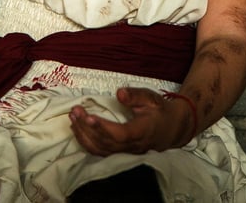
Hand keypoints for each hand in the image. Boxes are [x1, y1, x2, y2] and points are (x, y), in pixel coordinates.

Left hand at [69, 87, 194, 155]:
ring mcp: (126, 152)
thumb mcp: (152, 98)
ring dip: (84, 135)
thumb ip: (136, 95)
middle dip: (87, 127)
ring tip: (73, 118)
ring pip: (101, 150)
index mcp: (141, 131)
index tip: (88, 116)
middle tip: (75, 111)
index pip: (119, 134)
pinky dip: (87, 143)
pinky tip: (78, 131)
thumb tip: (119, 93)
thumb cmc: (160, 111)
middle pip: (106, 142)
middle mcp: (132, 146)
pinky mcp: (120, 153)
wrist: (172, 129)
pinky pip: (101, 152)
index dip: (102, 127)